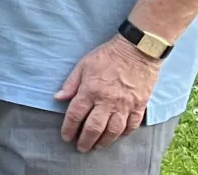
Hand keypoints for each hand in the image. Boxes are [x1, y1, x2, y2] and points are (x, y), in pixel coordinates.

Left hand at [55, 35, 162, 151]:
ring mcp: (124, 105)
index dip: (69, 128)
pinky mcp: (139, 106)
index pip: (76, 115)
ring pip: (113, 131)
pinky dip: (124, 134)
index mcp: (90, 90)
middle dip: (85, 140)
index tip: (66, 136)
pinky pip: (131, 125)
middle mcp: (107, 101)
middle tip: (80, 148)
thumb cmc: (107, 55)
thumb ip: (71, 83)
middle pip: (94, 127)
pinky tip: (118, 137)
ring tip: (97, 146)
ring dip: (104, 141)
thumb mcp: (83, 64)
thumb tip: (58, 98)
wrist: (137, 50)